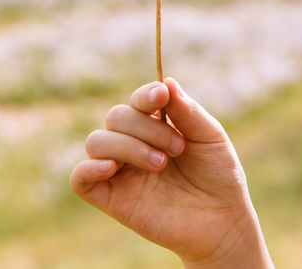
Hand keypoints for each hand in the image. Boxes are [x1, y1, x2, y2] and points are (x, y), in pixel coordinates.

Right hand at [69, 78, 272, 267]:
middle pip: (116, 117)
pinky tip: (112, 168)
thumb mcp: (209, 136)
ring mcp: (120, 170)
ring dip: (127, 146)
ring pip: (97, 141)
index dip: (145, 95)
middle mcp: (133, 144)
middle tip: (177, 149)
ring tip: (160, 164)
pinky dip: (89, 168)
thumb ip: (187, 111)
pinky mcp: (111, 198)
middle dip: (146, 127)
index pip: (137, 101)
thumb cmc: (218, 175)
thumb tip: (165, 81)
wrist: (222, 220)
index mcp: (156, 125)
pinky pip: (79, 178)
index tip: (161, 96)